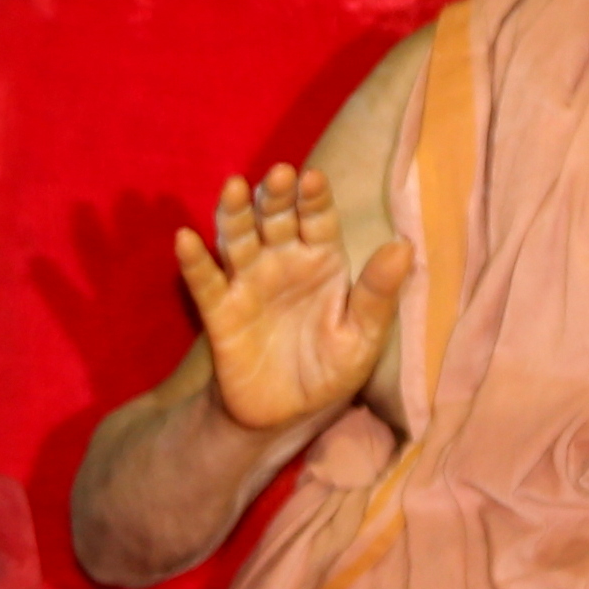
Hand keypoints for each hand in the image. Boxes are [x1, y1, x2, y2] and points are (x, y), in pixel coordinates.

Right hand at [176, 165, 412, 434]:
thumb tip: (403, 246)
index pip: (319, 219)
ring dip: (235, 213)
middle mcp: (282, 261)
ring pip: (239, 238)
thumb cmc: (329, 369)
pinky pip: (205, 282)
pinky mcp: (220, 311)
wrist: (284, 414)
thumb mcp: (362, 337)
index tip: (313, 179)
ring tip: (235, 187)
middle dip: (276, 196)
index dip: (315, 198)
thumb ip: (377, 294)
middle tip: (278, 174)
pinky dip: (195, 260)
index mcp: (321, 260)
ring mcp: (249, 282)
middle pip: (277, 218)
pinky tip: (185, 239)